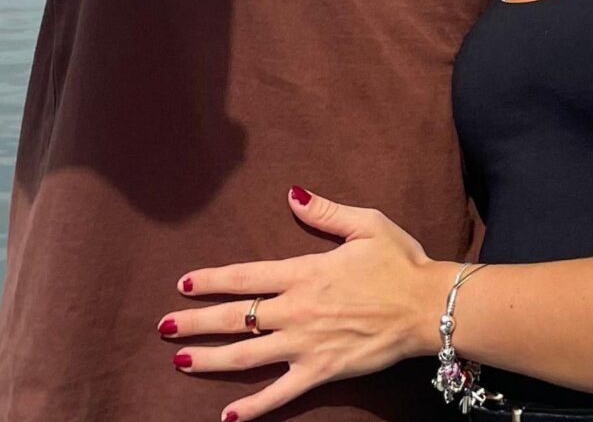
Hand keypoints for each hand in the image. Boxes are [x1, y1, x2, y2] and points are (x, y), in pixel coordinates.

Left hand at [162, 188, 454, 420]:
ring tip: (180, 361)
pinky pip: (279, 394)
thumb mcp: (366, 225)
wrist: (429, 307)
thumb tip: (292, 194)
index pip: (244, 276)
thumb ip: (325, 212)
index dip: (211, 281)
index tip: (184, 284)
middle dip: (194, 322)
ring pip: (245, 356)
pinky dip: (252, 407)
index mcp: (304, 273)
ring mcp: (305, 344)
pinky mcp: (320, 372)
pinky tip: (226, 416)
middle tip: (163, 326)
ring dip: (208, 359)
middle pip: (234, 318)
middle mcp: (296, 310)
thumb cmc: (401, 263)